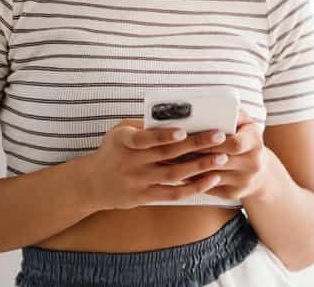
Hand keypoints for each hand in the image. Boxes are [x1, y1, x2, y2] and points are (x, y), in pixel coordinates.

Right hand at [82, 119, 230, 210]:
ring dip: (200, 166)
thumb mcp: (119, 133)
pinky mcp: (145, 196)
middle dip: (196, 144)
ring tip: (222, 157)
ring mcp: (139, 181)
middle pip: (167, 154)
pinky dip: (194, 187)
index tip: (183, 130)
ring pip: (174, 174)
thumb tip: (173, 117)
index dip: (163, 135)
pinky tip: (211, 179)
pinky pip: (174, 194)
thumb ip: (142, 126)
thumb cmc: (112, 151)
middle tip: (219, 136)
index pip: (144, 138)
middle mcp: (131, 162)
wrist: (92, 183)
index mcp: (124, 141)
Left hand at [180, 108, 269, 200]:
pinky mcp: (233, 194)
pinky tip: (178, 172)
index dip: (213, 142)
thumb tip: (214, 105)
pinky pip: (208, 187)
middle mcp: (253, 164)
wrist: (258, 171)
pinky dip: (192, 180)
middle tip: (174, 148)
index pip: (234, 144)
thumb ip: (232, 113)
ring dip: (190, 168)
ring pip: (210, 175)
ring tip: (171, 159)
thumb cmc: (244, 138)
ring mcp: (243, 181)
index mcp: (255, 142)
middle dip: (196, 154)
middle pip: (219, 160)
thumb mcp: (244, 123)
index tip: (196, 137)